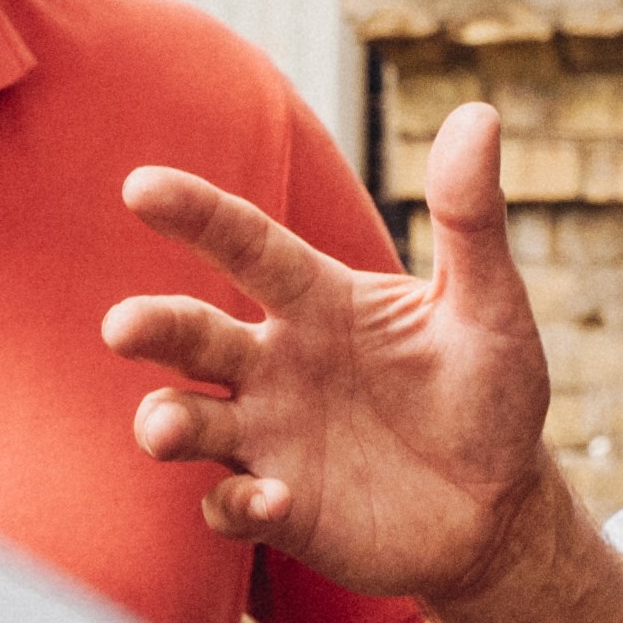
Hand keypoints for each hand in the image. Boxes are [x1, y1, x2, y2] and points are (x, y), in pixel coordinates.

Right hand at [107, 104, 563, 606]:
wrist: (499, 509)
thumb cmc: (489, 394)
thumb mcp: (489, 306)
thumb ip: (471, 218)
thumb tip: (479, 113)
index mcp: (318, 300)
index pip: (246, 244)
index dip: (197, 214)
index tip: (142, 188)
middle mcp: (276, 363)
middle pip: (194, 335)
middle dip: (154, 328)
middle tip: (123, 328)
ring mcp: (270, 437)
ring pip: (188, 421)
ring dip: (166, 423)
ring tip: (166, 429)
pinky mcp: (280, 509)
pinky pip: (233, 507)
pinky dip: (240, 505)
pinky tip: (273, 501)